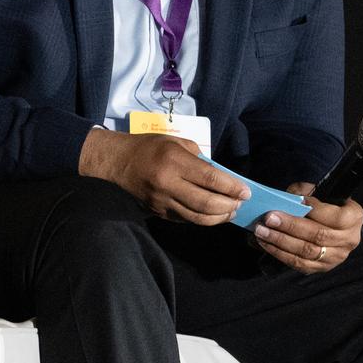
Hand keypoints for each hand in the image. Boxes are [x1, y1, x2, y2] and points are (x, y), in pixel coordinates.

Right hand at [79, 129, 249, 224]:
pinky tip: (211, 214)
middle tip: (240, 203)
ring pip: (198, 218)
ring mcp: (162, 201)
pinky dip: (202, 219)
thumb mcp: (175, 141)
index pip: (211, 179)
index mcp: (174, 161)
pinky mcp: (158, 212)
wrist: (117, 162)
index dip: (232, 188)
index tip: (246, 191)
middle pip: (207, 203)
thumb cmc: (149, 147)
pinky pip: (186, 220)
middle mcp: (168, 183)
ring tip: (230, 211)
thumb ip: (198, 158)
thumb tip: (219, 175)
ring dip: (219, 217)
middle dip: (229, 205)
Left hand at [252, 182, 362, 273]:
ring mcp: (336, 257)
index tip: (295, 201)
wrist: (329, 223)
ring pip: (307, 252)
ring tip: (261, 231)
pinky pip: (300, 264)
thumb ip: (305, 192)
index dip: (315, 210)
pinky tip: (265, 243)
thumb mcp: (318, 192)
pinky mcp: (322, 267)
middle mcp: (349, 240)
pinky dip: (280, 254)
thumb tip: (287, 198)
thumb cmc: (322, 203)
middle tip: (268, 218)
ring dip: (280, 242)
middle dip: (290, 226)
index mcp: (353, 217)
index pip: (335, 217)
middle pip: (318, 235)